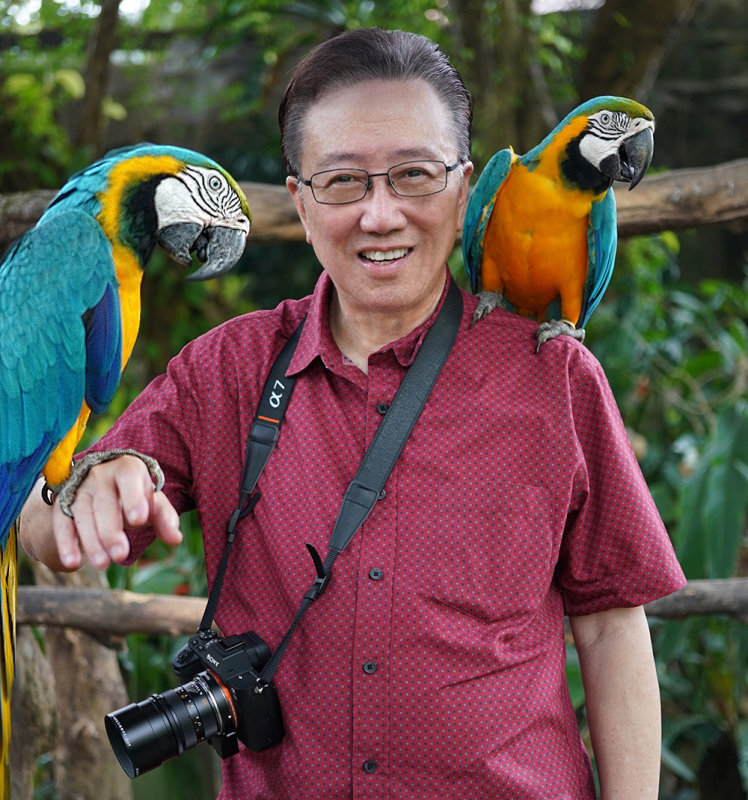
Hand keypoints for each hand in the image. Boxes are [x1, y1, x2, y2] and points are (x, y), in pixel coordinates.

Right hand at [51, 454, 181, 568]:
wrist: (101, 484)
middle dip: (111, 530)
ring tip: (102, 564)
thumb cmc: (134, 494)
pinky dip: (66, 543)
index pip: (129, 477)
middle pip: (104, 503)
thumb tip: (176, 539)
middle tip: (121, 555)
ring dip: (91, 541)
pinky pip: (62, 523)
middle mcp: (100, 475)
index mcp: (127, 469)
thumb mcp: (152, 501)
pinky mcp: (62, 504)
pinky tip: (72, 563)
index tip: (139, 520)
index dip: (133, 498)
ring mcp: (79, 489)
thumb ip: (164, 518)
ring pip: (82, 514)